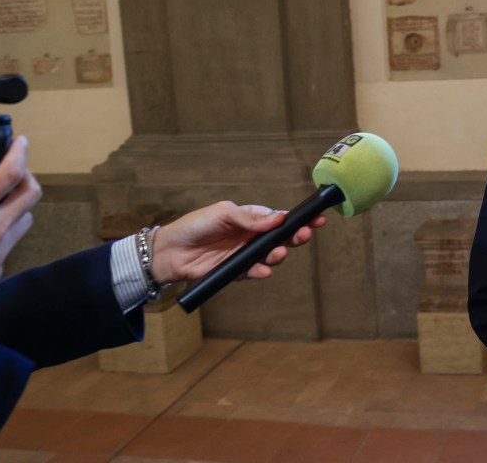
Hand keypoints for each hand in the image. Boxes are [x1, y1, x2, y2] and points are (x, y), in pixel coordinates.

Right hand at [0, 136, 41, 323]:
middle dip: (26, 176)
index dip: (19, 153)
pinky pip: (13, 239)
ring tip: (1, 200)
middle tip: (16, 171)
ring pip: (26, 214)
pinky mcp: (2, 265)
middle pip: (31, 190)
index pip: (8, 173)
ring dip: (18, 203)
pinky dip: (6, 229)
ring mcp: (1, 248)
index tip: (21, 142)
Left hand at [150, 201, 325, 283]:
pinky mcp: (236, 272)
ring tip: (277, 253)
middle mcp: (251, 237)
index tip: (316, 219)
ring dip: (277, 255)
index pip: (279, 219)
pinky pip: (253, 272)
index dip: (298, 219)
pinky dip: (260, 272)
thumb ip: (250, 218)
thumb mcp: (223, 213)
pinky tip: (263, 271)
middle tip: (303, 236)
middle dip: (295, 237)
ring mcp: (245, 255)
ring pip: (270, 256)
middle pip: (281, 238)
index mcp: (251, 219)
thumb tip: (277, 218)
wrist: (171, 251)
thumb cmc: (195, 226)